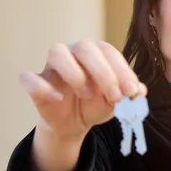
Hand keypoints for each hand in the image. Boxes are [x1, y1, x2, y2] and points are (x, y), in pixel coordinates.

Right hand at [19, 39, 146, 138]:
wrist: (75, 122)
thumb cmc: (97, 103)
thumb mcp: (116, 102)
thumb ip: (129, 94)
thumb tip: (141, 91)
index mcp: (97, 52)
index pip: (109, 52)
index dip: (122, 71)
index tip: (132, 92)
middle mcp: (74, 52)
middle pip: (85, 47)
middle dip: (104, 72)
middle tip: (115, 96)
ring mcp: (52, 66)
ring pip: (57, 52)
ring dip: (75, 73)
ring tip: (87, 94)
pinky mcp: (35, 82)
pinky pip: (29, 77)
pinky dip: (42, 86)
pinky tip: (58, 98)